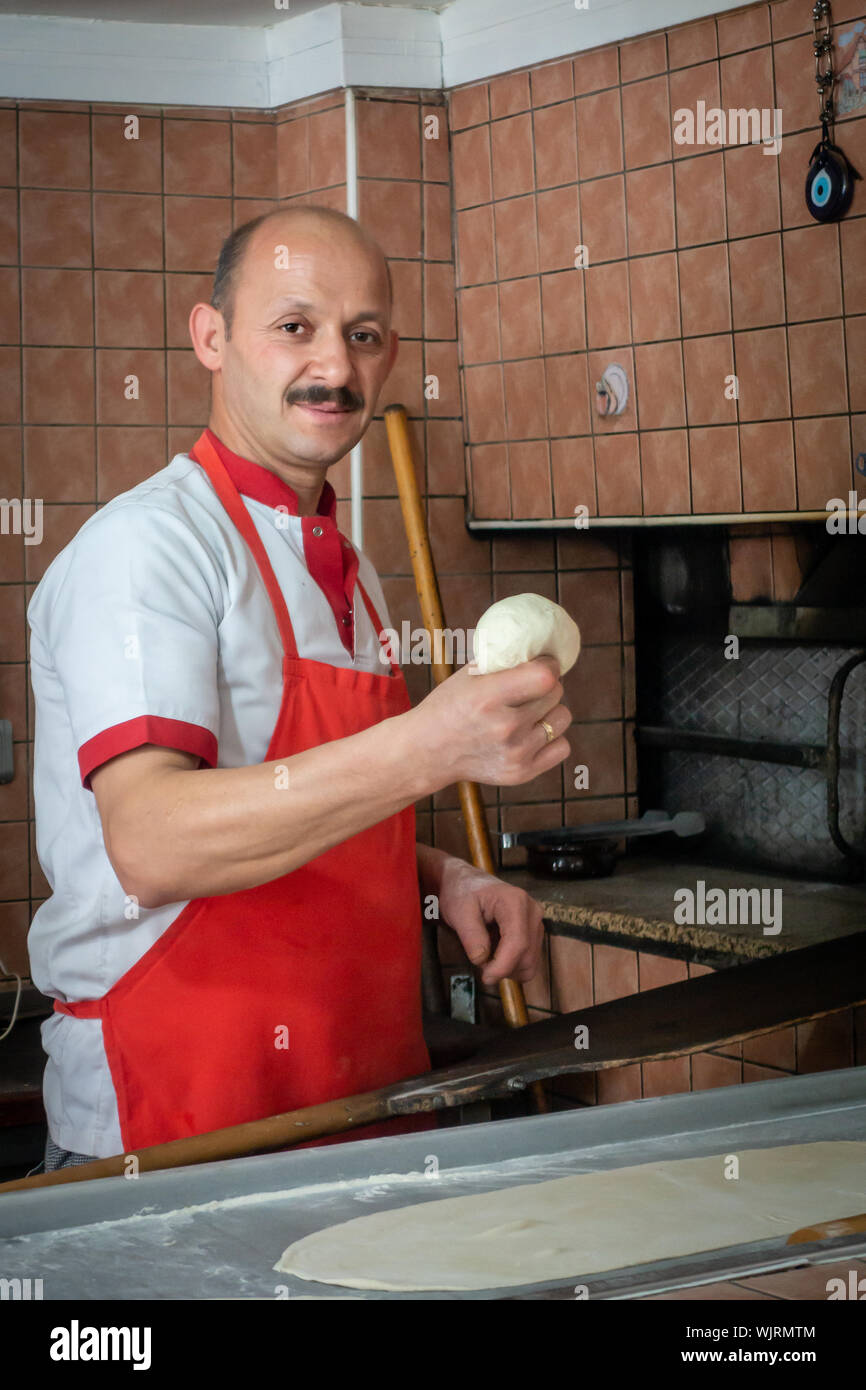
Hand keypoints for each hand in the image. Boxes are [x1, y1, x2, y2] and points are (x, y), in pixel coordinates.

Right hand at [404, 655, 571, 793]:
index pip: (545, 677)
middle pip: (555, 694)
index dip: (549, 665)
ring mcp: (515, 753)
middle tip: (529, 688)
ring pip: (562, 718)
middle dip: (545, 686)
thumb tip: (541, 650)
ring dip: (550, 711)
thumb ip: (504, 663)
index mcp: (487, 697)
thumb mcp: (468, 676)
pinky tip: (531, 733)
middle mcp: (504, 728)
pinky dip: (550, 738)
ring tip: (528, 712)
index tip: (543, 663)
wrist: (426, 752)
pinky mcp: (521, 772)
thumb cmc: (449, 707)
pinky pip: (562, 747)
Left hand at [437, 855, 543, 987]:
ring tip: (486, 952)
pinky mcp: (534, 933)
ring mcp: (535, 922)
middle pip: (527, 957)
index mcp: (516, 902)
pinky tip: (495, 951)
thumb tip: (482, 960)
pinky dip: (510, 964)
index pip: (518, 943)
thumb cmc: (462, 893)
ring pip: (530, 963)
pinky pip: (528, 960)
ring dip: (506, 967)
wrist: (467, 883)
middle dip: (502, 968)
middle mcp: (533, 911)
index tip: (485, 978)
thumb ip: (471, 936)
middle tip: (478, 960)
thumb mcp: (459, 912)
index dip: (503, 966)